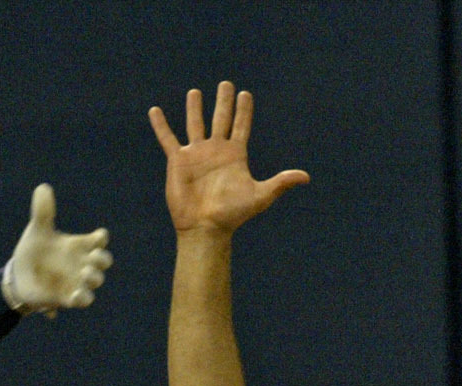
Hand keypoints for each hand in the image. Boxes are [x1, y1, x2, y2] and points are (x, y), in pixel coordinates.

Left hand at [0, 184, 113, 314]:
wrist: (19, 276)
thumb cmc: (33, 251)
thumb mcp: (37, 230)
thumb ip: (43, 212)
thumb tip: (43, 188)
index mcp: (78, 245)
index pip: (99, 240)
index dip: (101, 238)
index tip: (97, 236)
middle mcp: (81, 263)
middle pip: (103, 261)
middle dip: (103, 259)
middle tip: (93, 256)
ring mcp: (77, 281)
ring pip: (95, 282)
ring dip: (94, 278)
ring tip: (84, 273)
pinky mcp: (67, 297)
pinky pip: (82, 300)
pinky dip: (81, 298)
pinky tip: (74, 294)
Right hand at [149, 82, 307, 234]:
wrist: (205, 227)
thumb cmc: (232, 214)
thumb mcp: (260, 196)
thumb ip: (280, 182)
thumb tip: (306, 177)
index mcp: (235, 155)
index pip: (240, 126)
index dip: (243, 111)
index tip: (246, 94)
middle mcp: (215, 151)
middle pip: (220, 119)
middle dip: (223, 102)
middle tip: (226, 84)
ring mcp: (196, 154)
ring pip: (195, 124)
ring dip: (195, 108)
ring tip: (195, 92)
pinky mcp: (178, 161)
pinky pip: (168, 138)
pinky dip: (161, 125)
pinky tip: (155, 111)